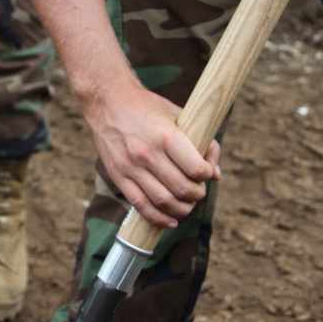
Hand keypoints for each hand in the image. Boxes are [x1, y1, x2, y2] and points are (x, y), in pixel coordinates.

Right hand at [86, 79, 220, 229]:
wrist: (107, 100)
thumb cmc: (148, 107)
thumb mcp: (178, 115)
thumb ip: (203, 143)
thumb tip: (215, 175)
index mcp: (166, 135)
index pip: (195, 169)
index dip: (206, 175)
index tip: (205, 173)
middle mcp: (147, 152)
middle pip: (182, 189)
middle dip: (197, 195)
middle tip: (198, 190)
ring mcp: (130, 166)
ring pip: (163, 201)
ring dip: (182, 209)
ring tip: (187, 205)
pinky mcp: (118, 175)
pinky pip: (140, 205)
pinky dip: (158, 218)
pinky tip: (170, 221)